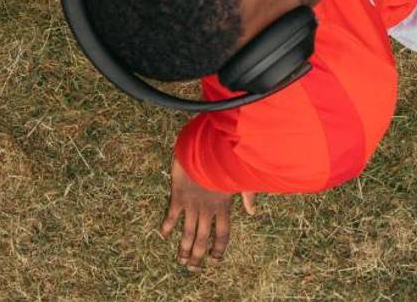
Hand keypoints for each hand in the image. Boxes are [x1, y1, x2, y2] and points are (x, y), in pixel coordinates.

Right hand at [160, 156, 256, 271]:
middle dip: (198, 256)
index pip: (222, 234)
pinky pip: (172, 215)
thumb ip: (248, 195)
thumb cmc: (225, 160)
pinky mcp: (179, 196)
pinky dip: (167, 225)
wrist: (204, 147)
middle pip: (203, 239)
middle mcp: (207, 209)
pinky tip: (163, 234)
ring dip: (184, 248)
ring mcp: (192, 204)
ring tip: (181, 260)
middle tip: (193, 269)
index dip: (218, 249)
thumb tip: (252, 212)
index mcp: (223, 206)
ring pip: (188, 232)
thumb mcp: (240, 177)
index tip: (214, 261)